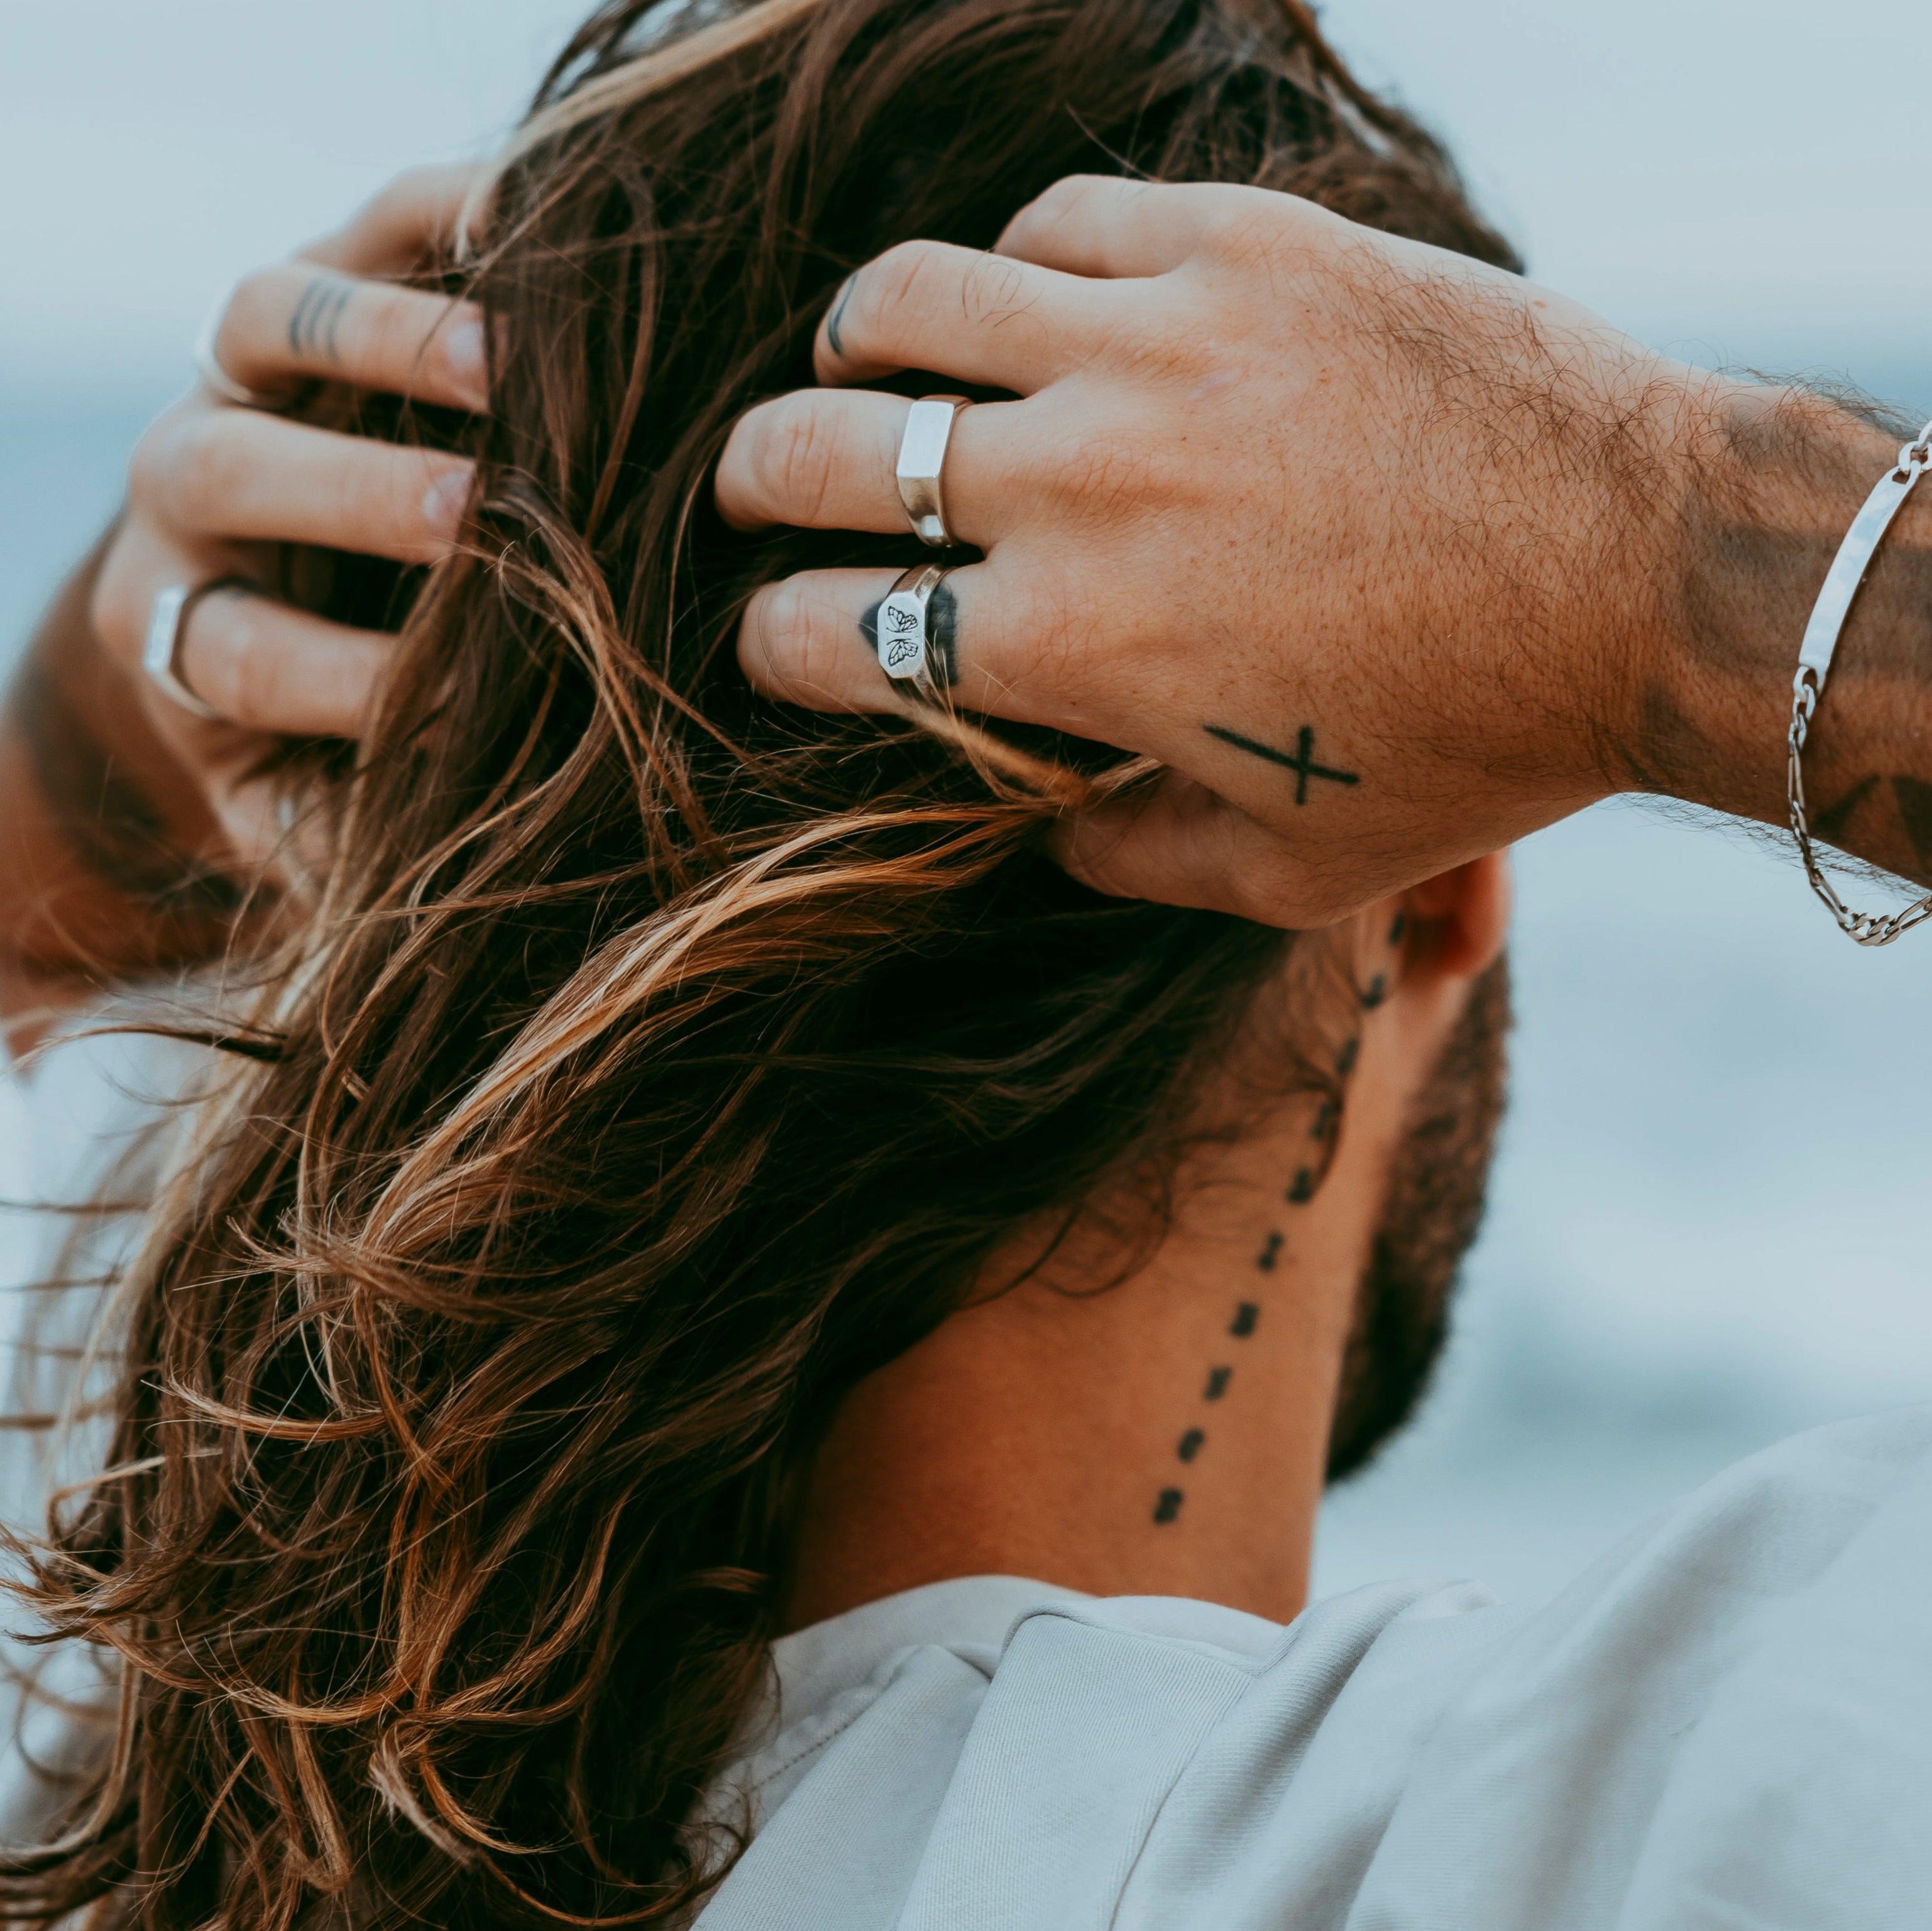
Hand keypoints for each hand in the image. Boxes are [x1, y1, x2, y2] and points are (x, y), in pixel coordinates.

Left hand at [86, 163, 486, 865]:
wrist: (274, 577)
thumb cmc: (319, 716)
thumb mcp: (307, 803)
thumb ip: (346, 846)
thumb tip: (420, 908)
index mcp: (183, 624)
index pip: (241, 650)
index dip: (342, 679)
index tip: (450, 704)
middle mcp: (195, 484)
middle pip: (223, 470)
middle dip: (347, 493)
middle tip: (471, 516)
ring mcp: (248, 368)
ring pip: (269, 321)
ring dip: (387, 340)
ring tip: (509, 369)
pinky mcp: (328, 278)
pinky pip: (369, 225)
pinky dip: (449, 215)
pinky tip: (541, 231)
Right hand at [719, 175, 1723, 926]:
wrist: (1650, 578)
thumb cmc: (1470, 746)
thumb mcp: (1283, 870)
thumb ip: (1123, 857)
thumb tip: (1035, 824)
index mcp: (1069, 649)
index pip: (833, 630)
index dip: (771, 641)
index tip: (771, 636)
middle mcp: (1078, 484)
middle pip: (822, 450)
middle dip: (752, 476)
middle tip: (749, 484)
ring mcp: (1156, 345)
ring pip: (912, 299)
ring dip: (853, 339)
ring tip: (852, 358)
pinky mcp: (1243, 247)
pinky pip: (1061, 222)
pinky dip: (1017, 264)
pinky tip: (1028, 298)